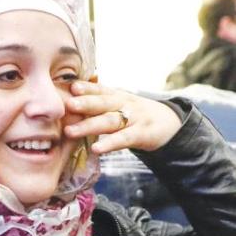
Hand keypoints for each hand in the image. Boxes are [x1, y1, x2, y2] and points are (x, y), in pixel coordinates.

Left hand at [64, 81, 181, 153]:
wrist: (169, 123)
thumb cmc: (134, 114)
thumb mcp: (119, 103)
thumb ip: (99, 100)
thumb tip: (70, 94)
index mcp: (117, 96)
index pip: (100, 89)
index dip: (86, 87)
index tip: (71, 86)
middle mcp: (125, 104)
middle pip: (103, 103)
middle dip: (85, 103)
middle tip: (67, 105)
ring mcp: (134, 119)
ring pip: (109, 121)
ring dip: (89, 126)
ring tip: (70, 132)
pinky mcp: (142, 134)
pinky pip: (123, 139)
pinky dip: (109, 144)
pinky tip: (96, 149)